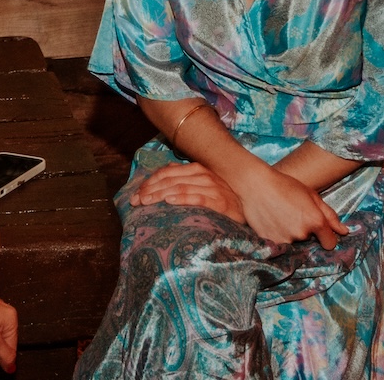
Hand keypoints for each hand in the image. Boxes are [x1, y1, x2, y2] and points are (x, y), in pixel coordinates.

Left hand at [130, 162, 246, 223]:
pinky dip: (183, 198)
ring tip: (146, 202)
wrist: (247, 214)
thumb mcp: (202, 188)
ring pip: (181, 187)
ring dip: (160, 194)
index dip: (150, 182)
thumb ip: (184, 181)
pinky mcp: (221, 202)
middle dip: (150, 190)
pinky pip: (198, 197)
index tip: (136, 194)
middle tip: (136, 201)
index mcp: (198, 170)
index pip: (168, 172)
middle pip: (171, 179)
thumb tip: (161, 179)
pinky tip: (170, 202)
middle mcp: (205, 175)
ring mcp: (214, 188)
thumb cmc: (221, 202)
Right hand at [229, 164, 348, 249]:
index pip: (330, 243)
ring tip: (281, 215)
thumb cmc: (285, 186)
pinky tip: (273, 221)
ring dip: (291, 234)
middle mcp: (301, 234)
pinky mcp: (270, 243)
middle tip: (294, 214)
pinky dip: (278, 236)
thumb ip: (330, 215)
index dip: (326, 236)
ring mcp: (285, 240)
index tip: (320, 230)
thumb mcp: (311, 195)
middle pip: (310, 242)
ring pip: (294, 243)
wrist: (255, 185)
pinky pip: (280, 245)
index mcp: (315, 221)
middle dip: (306, 232)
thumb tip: (344, 232)